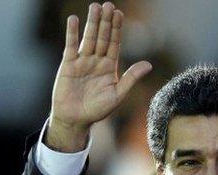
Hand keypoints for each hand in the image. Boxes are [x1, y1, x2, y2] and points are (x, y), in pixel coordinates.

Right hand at [47, 2, 151, 151]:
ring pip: (88, 38)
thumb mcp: (117, 95)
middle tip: (108, 4)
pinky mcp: (68, 65)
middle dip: (106, 21)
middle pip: (102, 37)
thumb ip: (131, 79)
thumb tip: (149, 64)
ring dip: (92, 23)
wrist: (75, 120)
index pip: (114, 43)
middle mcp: (96, 61)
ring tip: (95, 6)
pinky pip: (70, 46)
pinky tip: (73, 20)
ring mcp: (82, 61)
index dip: (117, 28)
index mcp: (110, 67)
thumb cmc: (97, 111)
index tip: (119, 14)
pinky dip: (72, 33)